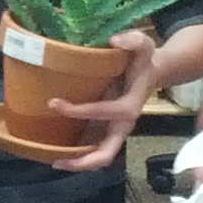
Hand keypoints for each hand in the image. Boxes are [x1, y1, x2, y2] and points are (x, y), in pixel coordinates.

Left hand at [49, 29, 156, 171]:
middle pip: (106, 154)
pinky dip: (76, 154)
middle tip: (56, 161)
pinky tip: (56, 151)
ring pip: (98, 157)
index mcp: (129, 107)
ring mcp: (114, 131)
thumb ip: (134, 40)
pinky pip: (92, 148)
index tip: (53, 103)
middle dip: (82, 161)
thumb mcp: (145, 45)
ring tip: (52, 161)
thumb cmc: (143, 61)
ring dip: (77, 163)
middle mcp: (122, 125)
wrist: (150, 74)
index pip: (103, 112)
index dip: (78, 111)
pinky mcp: (106, 130)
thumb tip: (114, 41)